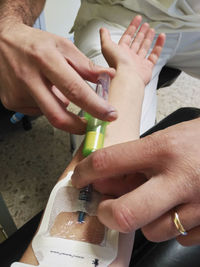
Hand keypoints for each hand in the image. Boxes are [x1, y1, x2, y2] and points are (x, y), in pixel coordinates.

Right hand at [0, 21, 116, 133]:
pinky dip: (48, 105)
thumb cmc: (35, 43)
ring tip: (56, 88)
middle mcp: (28, 78)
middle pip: (57, 115)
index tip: (109, 115)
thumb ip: (86, 65)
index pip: (74, 89)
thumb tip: (108, 76)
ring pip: (49, 113)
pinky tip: (43, 90)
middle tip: (90, 124)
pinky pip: (39, 112)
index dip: (94, 106)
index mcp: (45, 59)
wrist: (3, 43)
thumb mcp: (63, 46)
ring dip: (61, 107)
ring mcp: (17, 93)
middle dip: (78, 126)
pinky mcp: (12, 102)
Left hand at [72, 118, 199, 245]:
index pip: (108, 162)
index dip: (85, 172)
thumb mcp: (166, 139)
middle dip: (106, 213)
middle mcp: (180, 178)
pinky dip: (172, 226)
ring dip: (144, 219)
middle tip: (105, 207)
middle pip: (124, 213)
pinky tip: (178, 208)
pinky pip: (179, 237)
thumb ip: (136, 161)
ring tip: (154, 202)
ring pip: (152, 231)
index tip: (80, 179)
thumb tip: (106, 180)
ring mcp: (199, 204)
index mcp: (164, 149)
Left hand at [100, 15, 165, 84]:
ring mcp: (139, 63)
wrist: (128, 78)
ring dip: (148, 38)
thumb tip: (102, 30)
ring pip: (144, 48)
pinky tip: (161, 38)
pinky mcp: (147, 67)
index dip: (132, 27)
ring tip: (152, 30)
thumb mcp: (107, 47)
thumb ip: (105, 37)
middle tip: (145, 25)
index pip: (127, 37)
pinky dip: (158, 46)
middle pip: (136, 42)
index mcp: (121, 52)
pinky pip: (154, 55)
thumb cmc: (117, 65)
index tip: (137, 20)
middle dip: (141, 33)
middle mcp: (130, 58)